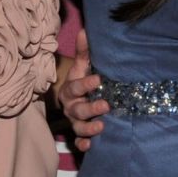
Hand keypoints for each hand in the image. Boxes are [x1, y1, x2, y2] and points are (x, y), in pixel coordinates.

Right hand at [58, 28, 108, 150]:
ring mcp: (75, 121)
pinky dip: (83, 144)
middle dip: (91, 108)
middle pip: (77, 109)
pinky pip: (79, 141)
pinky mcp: (81, 133)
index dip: (86, 84)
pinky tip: (91, 146)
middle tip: (106, 105)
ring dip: (89, 128)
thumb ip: (85, 51)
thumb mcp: (83, 66)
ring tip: (101, 126)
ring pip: (78, 127)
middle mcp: (71, 106)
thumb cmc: (82, 79)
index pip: (76, 87)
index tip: (99, 80)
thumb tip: (85, 30)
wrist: (76, 98)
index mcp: (71, 89)